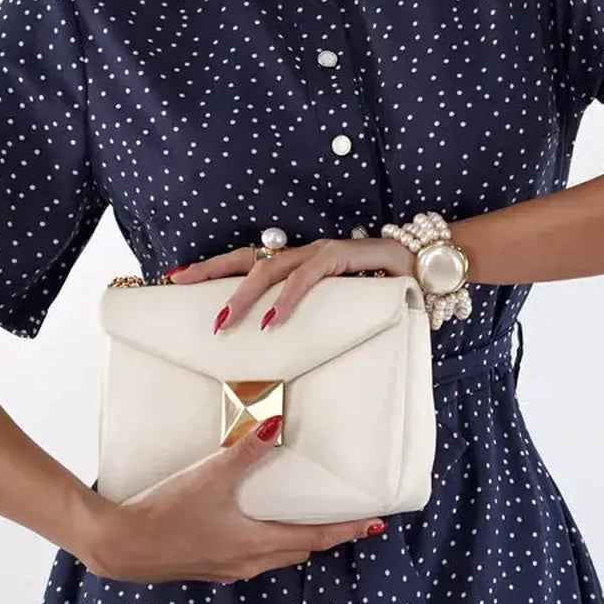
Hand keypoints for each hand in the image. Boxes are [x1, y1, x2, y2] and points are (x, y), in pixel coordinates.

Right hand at [76, 414, 385, 584]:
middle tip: (347, 521)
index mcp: (258, 543)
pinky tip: (257, 529)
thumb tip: (274, 423)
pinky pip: (252, 560)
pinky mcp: (209, 568)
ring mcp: (228, 569)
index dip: (349, 530)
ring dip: (296, 543)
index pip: (317, 537)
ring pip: (277, 558)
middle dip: (326, 537)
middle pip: (301, 551)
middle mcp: (249, 563)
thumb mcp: (210, 476)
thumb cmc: (167, 513)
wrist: (121, 546)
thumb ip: (245, 451)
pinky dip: (268, 545)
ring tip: (308, 522)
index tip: (376, 524)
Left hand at [163, 234, 411, 332]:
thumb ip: (317, 320)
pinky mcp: (342, 256)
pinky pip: (309, 278)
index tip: (177, 279)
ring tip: (225, 322)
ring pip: (272, 268)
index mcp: (300, 262)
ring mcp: (322, 252)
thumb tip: (283, 351)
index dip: (213, 269)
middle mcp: (305, 252)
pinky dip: (288, 299)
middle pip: (247, 259)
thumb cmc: (384, 286)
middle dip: (211, 272)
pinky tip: (273, 320)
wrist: (427, 264)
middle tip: (179, 286)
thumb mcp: (341, 306)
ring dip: (245, 295)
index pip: (248, 262)